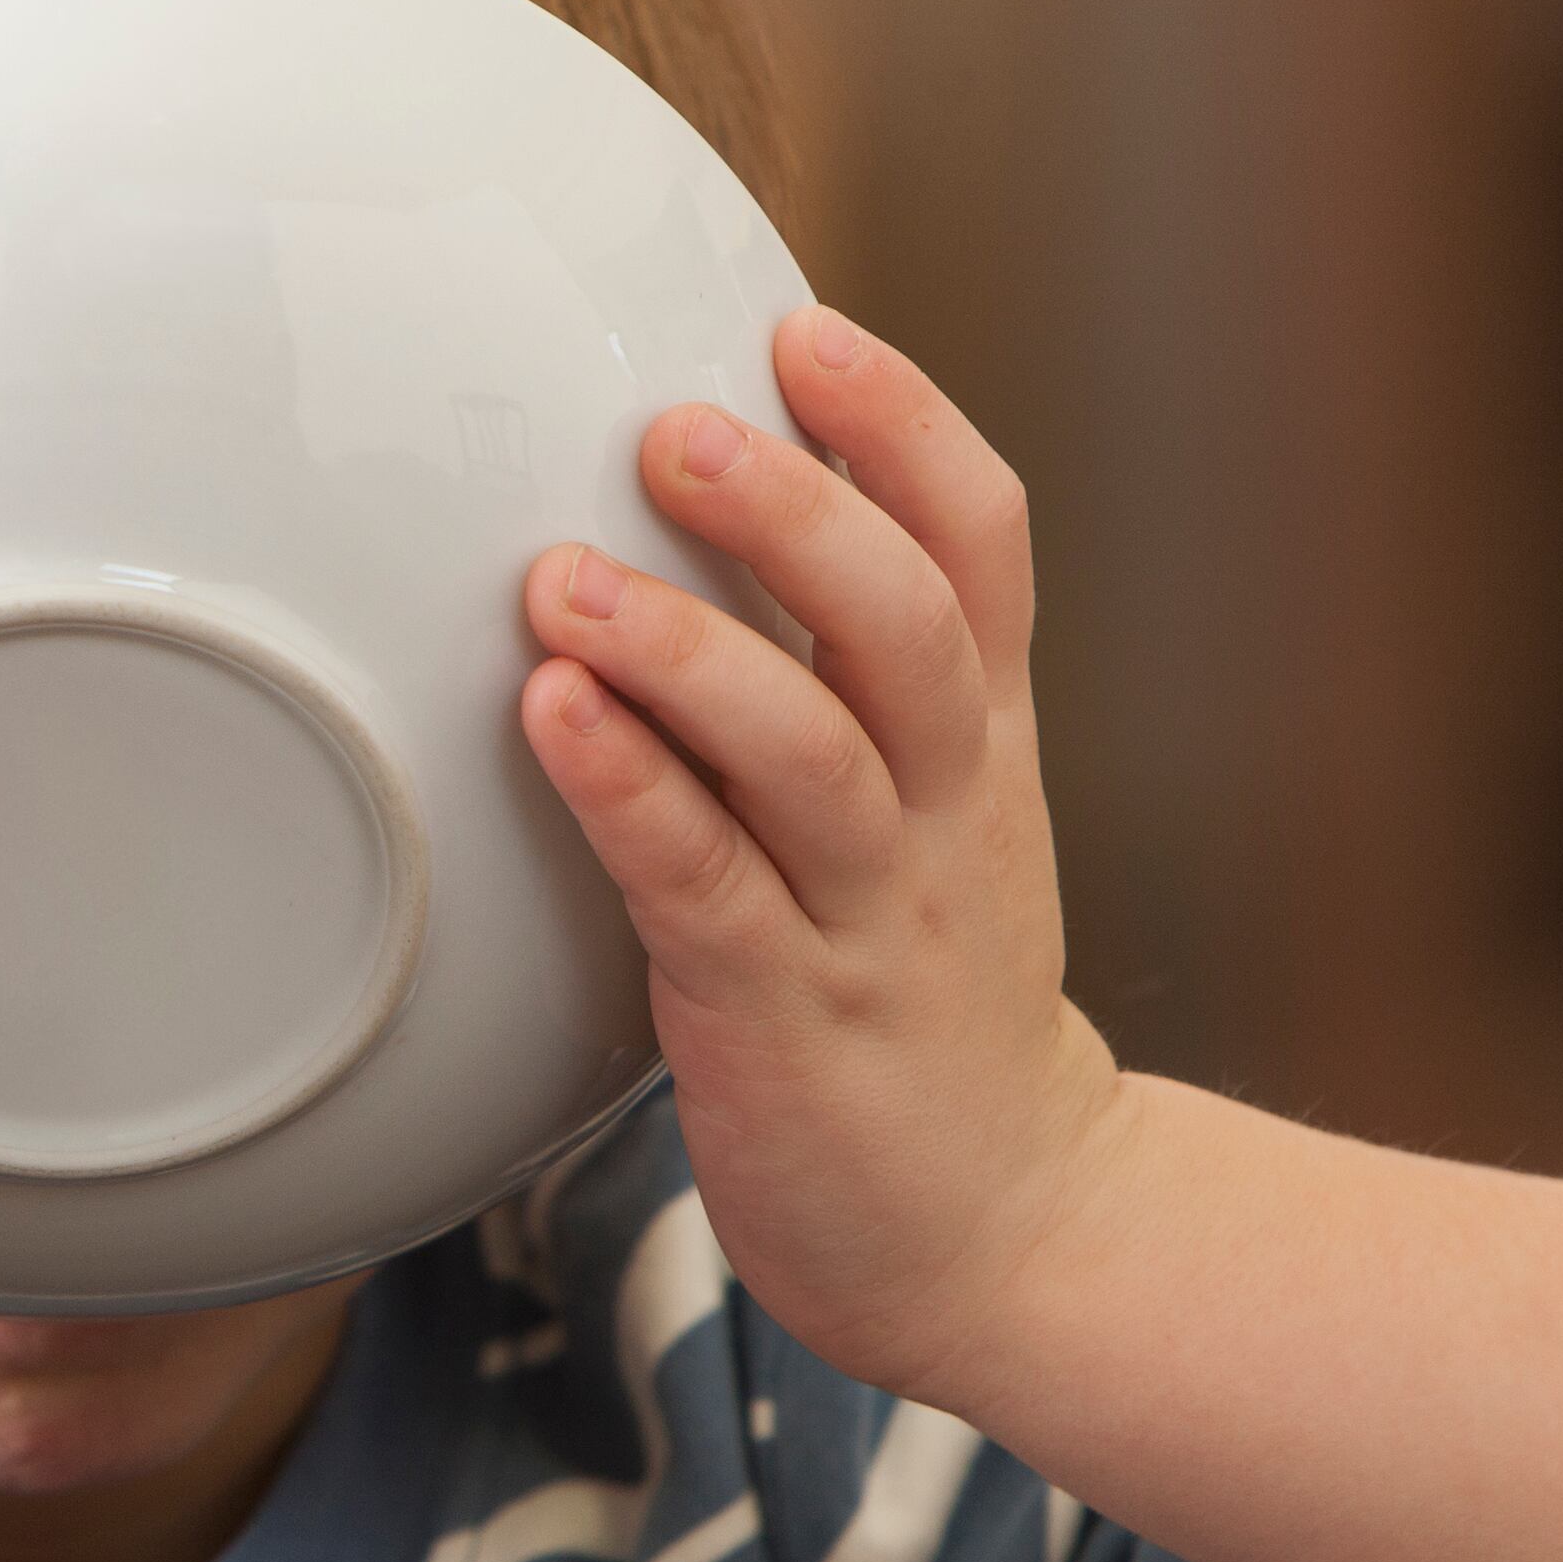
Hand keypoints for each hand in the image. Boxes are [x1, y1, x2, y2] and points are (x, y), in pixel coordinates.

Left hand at [519, 307, 1126, 1411]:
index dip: (904, 429)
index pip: (982, 547)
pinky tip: (552, 719)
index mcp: (980, 744)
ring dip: (684, 652)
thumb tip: (717, 526)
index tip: (805, 332)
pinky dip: (630, 793)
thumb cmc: (926, 1005)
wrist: (1010, 1230)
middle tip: (677, 427)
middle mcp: (941, 812)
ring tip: (565, 579)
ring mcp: (869, 916)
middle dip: (799, 511)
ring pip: (808, 753)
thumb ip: (850, 685)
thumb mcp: (938, 818)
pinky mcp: (783, 1017)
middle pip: (905, 625)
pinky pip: (706, 888)